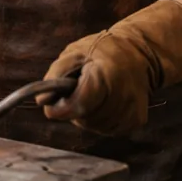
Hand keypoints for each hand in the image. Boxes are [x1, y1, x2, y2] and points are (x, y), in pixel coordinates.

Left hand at [39, 0, 181, 135]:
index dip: (62, 107)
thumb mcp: (75, 52)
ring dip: (87, 115)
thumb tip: (41, 100)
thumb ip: (56, 75)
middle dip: (75, 108)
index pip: (78, 105)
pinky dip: (101, 119)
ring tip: (94, 93)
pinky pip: (108, 129)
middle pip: (85, 119)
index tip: (55, 103)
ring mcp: (131, 111)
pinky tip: (105, 101)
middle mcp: (122, 96)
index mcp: (105, 76)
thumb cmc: (103, 51)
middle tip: (78, 90)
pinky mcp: (137, 120)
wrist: (140, 53)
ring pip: (95, 127)